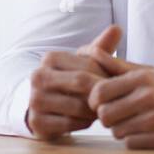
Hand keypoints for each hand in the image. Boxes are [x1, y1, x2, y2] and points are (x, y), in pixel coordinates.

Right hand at [26, 25, 122, 139]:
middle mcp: (38, 76)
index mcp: (49, 58)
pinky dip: (83, 124)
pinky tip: (86, 120)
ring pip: (77, 107)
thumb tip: (117, 28)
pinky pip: (69, 125)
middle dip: (100, 94)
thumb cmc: (69, 82)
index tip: (115, 86)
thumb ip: (99, 48)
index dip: (105, 77)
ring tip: (99, 110)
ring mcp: (35, 100)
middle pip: (81, 84)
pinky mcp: (37, 122)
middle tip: (112, 101)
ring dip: (93, 111)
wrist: (41, 107)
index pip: (87, 65)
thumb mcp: (81, 64)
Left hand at [79, 41, 153, 147]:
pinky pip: (131, 144)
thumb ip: (118, 65)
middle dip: (106, 117)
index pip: (99, 92)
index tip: (100, 103)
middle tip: (116, 115)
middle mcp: (148, 97)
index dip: (94, 100)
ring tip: (132, 122)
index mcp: (141, 78)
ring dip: (120, 130)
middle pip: (104, 115)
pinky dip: (133, 140)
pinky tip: (143, 133)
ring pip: (116, 131)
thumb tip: (90, 51)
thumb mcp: (148, 72)